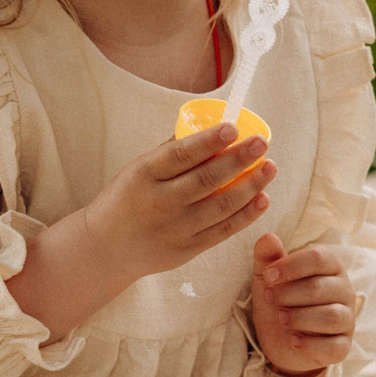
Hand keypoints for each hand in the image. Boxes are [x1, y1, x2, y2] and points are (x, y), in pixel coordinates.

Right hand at [87, 123, 276, 282]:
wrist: (106, 248)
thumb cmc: (125, 200)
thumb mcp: (137, 170)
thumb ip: (170, 152)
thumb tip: (208, 127)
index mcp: (144, 175)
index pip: (181, 155)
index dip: (209, 141)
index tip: (233, 127)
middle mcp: (160, 202)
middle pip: (207, 179)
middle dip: (239, 159)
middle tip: (262, 143)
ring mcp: (175, 229)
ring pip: (222, 205)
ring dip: (251, 185)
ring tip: (269, 168)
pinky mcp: (187, 249)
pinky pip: (224, 230)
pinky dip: (246, 214)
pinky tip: (263, 198)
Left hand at [248, 234, 354, 376]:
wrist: (280, 340)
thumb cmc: (280, 301)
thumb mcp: (268, 279)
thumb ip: (267, 258)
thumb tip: (268, 237)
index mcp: (330, 267)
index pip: (318, 257)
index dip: (290, 265)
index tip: (267, 276)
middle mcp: (344, 290)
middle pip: (320, 287)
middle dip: (289, 293)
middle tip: (270, 298)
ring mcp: (347, 319)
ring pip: (331, 317)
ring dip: (300, 317)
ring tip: (281, 318)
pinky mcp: (343, 346)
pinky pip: (333, 346)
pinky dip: (310, 344)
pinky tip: (293, 340)